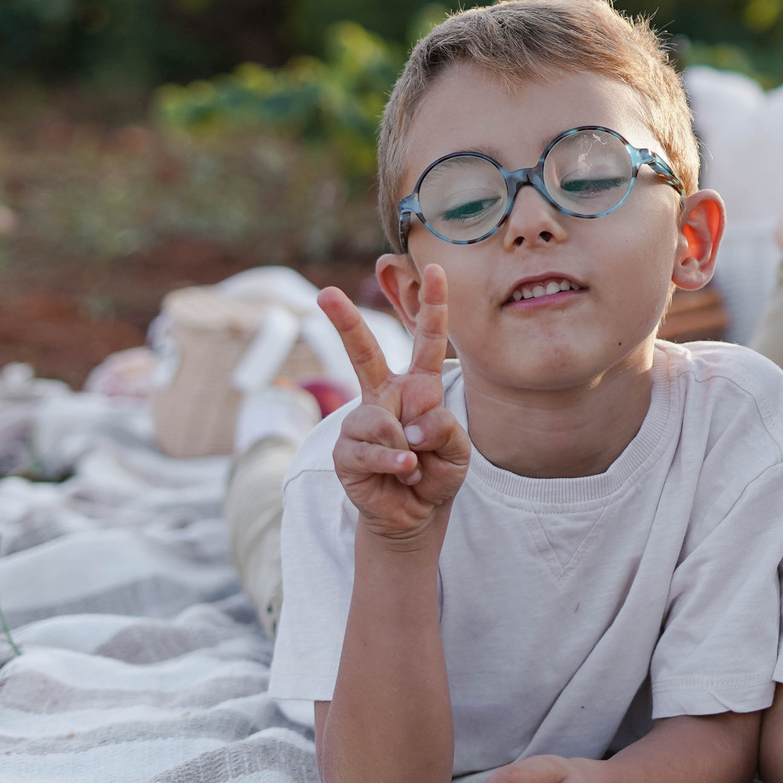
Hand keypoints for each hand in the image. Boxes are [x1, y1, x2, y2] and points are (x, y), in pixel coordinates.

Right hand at [320, 268, 468, 544]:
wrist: (413, 514)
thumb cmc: (436, 473)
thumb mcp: (458, 451)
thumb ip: (445, 431)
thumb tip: (412, 424)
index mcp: (418, 387)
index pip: (427, 340)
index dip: (433, 305)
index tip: (438, 268)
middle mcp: (386, 397)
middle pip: (364, 352)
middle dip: (345, 322)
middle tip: (325, 293)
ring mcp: (362, 423)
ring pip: (379, 419)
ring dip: (405, 446)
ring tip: (415, 466)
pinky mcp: (345, 451)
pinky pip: (369, 450)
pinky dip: (393, 464)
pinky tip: (405, 474)